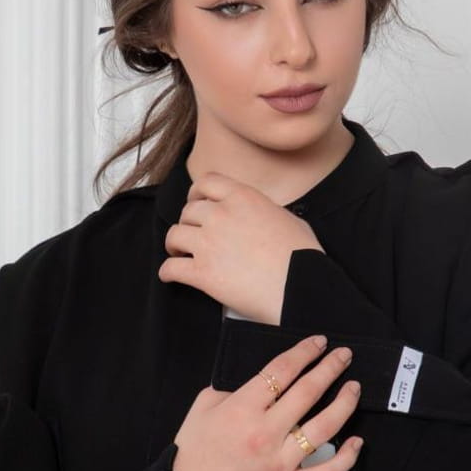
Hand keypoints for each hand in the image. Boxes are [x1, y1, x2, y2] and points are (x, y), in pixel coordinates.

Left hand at [157, 171, 323, 323]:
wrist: (301, 288)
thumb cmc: (303, 257)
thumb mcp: (288, 219)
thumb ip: (265, 212)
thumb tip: (260, 217)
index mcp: (243, 197)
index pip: (206, 182)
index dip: (196, 193)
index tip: (195, 203)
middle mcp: (221, 215)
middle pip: (188, 211)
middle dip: (187, 223)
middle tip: (191, 235)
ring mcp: (209, 244)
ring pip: (173, 236)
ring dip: (173, 245)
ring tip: (178, 254)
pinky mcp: (203, 273)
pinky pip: (170, 268)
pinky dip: (167, 272)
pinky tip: (169, 276)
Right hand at [171, 334, 363, 470]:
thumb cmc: (192, 457)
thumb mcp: (202, 408)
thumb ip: (230, 389)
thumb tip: (260, 381)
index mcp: (242, 409)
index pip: (282, 370)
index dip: (305, 352)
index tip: (319, 343)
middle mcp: (264, 433)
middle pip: (309, 391)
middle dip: (331, 368)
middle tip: (344, 356)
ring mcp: (279, 462)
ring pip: (325, 427)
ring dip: (345, 403)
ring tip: (354, 388)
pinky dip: (346, 457)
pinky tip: (356, 441)